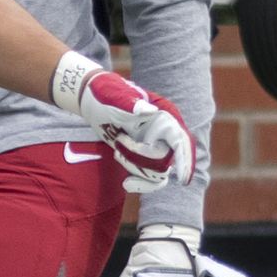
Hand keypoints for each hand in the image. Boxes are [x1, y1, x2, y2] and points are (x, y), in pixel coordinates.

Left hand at [52, 54, 196, 192]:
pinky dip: (141, 184)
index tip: (183, 180)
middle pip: (165, 161)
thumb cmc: (106, 93)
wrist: (92, 100)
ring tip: (116, 150)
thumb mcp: (116, 97)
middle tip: (119, 141)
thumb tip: (149, 111)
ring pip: (157, 173)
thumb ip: (132, 103)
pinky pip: (151, 179)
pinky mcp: (144, 157)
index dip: (184, 160)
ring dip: (135, 167)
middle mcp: (164, 133)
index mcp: (164, 117)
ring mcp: (155, 146)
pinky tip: (126, 184)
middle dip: (141, 158)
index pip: (181, 141)